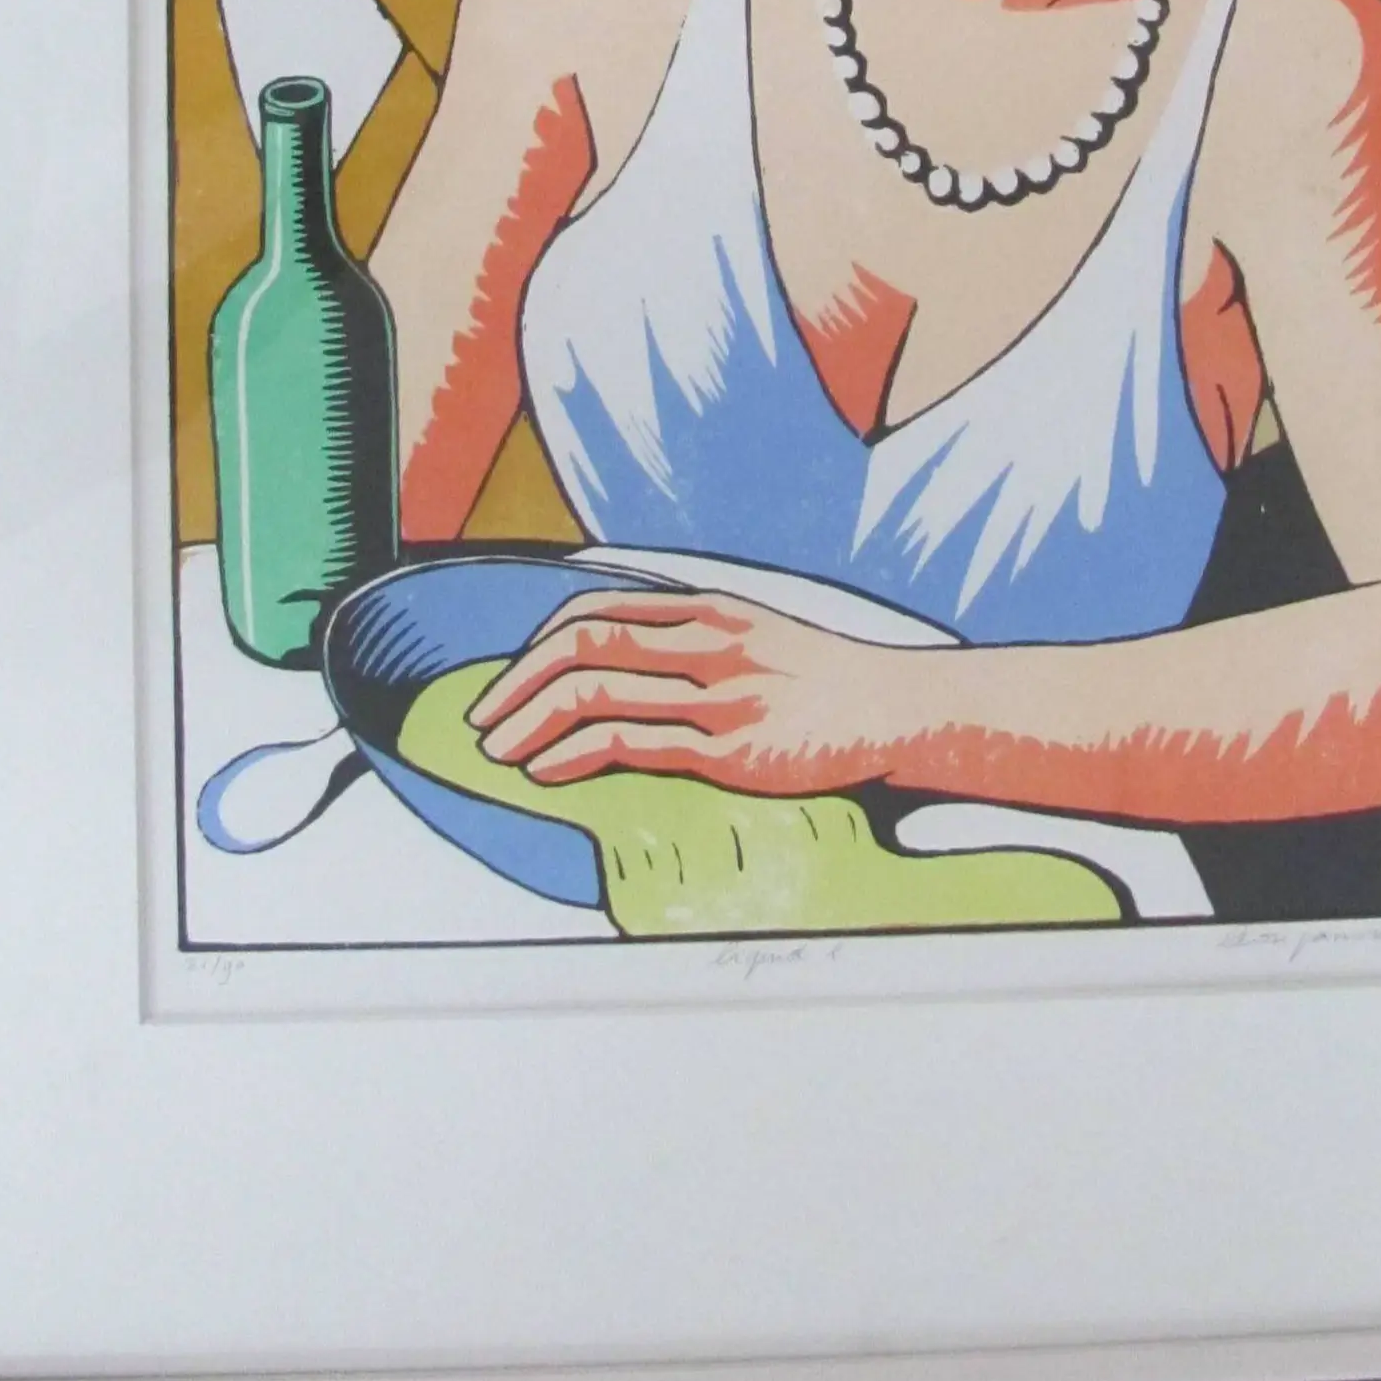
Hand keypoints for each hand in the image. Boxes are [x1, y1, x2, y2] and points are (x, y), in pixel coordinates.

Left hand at [465, 588, 952, 797]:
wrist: (898, 709)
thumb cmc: (828, 681)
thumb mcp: (758, 634)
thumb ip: (697, 640)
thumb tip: (629, 661)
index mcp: (708, 610)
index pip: (595, 610)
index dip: (536, 645)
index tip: (508, 680)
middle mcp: (705, 642)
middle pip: (581, 643)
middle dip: (517, 681)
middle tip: (482, 719)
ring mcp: (717, 693)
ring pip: (596, 691)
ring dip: (530, 722)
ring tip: (499, 752)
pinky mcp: (729, 748)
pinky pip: (631, 744)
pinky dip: (574, 755)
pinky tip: (545, 771)